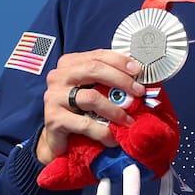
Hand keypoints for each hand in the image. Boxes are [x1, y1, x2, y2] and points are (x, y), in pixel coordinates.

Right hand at [38, 50, 145, 164]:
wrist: (62, 139)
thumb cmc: (83, 112)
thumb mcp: (97, 92)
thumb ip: (112, 82)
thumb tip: (142, 81)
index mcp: (70, 65)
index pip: (98, 56)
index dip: (120, 62)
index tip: (138, 72)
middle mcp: (58, 76)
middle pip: (94, 70)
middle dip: (121, 81)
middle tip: (139, 93)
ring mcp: (53, 97)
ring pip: (91, 97)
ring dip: (115, 111)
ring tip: (128, 121)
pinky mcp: (53, 118)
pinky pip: (85, 123)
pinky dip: (103, 132)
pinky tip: (112, 138)